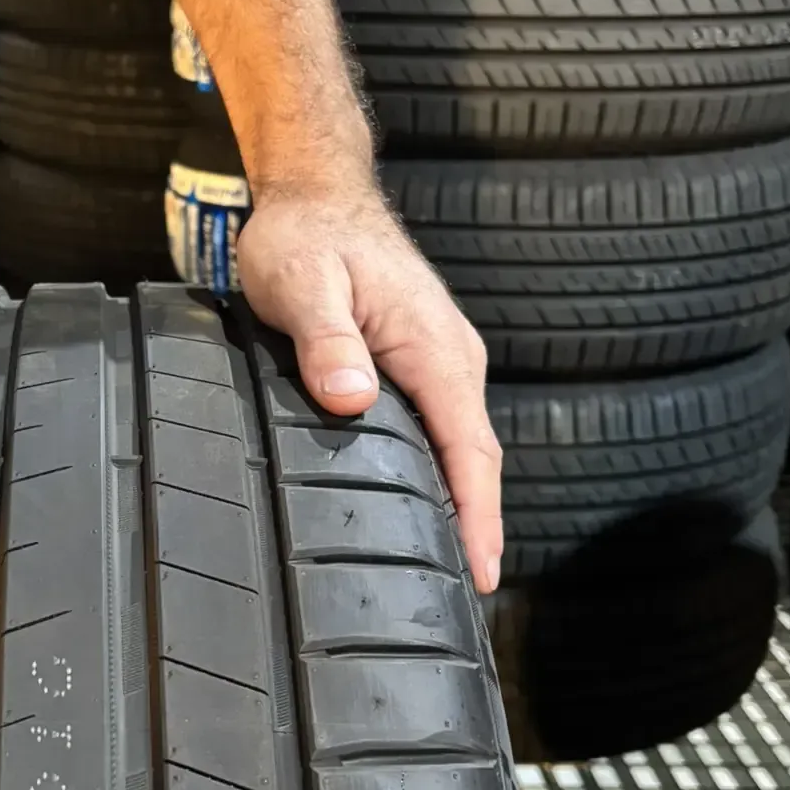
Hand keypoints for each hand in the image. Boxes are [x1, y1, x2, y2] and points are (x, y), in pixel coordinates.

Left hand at [237, 182, 502, 592]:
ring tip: (447, 571)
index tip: (486, 575)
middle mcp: (450, 358)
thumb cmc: (306, 235)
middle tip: (465, 596)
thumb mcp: (303, 283)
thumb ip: (327, 341)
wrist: (316, 194)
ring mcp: (439, 361)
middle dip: (477, 528)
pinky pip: (439, 429)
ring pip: (457, 446)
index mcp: (434, 349)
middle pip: (473, 459)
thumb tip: (351, 397)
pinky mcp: (419, 362)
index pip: (469, 450)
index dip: (480, 517)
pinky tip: (420, 507)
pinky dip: (440, 473)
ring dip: (460, 504)